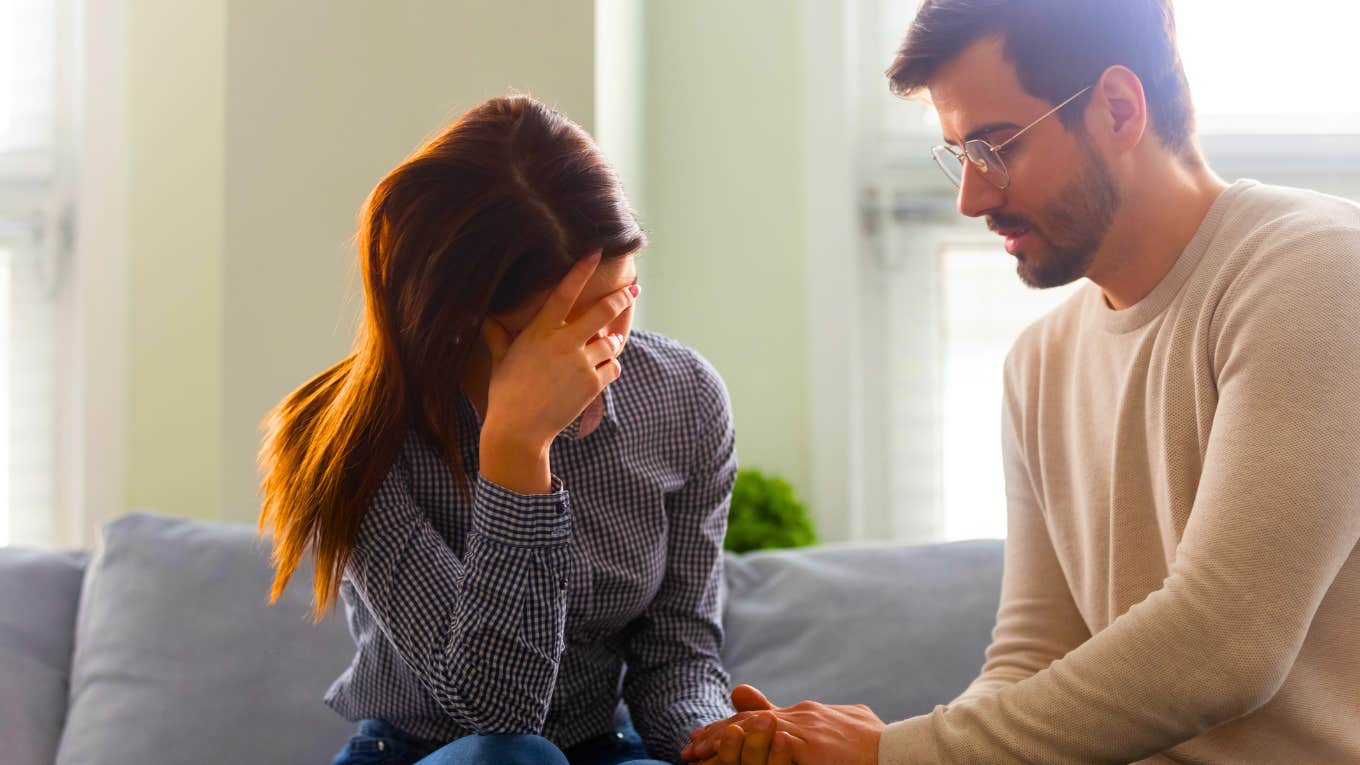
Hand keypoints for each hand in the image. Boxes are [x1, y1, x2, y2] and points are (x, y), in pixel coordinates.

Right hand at [478, 252, 635, 491]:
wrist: (518, 429)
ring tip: (609, 343)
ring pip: (612, 343)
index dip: (581, 269)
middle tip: (632, 291)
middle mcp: (564, 343)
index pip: (564, 292)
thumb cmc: (505, 393)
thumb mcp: (501, 360)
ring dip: (613, 342)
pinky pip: (613, 368)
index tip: (596, 251)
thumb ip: (499, 336)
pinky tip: (601, 371)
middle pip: (602, 312)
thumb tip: (486, 320)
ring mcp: (581, 363)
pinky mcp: (592, 385)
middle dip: (621, 298)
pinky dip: (610, 368)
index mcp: (540, 331)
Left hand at [683, 686, 884, 764]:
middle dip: (715, 735)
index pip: (756, 717)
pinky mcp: (807, 744)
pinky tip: (724, 760)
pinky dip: (742, 753)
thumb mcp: (843, 723)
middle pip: (745, 722)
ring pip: (749, 731)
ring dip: (720, 742)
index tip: (704, 738)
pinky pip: (766, 747)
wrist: (898, 749)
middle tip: (690, 748)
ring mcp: (802, 728)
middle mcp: (799, 716)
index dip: (728, 727)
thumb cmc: (874, 742)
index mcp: (805, 713)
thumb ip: (814, 719)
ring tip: (697, 754)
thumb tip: (801, 716)